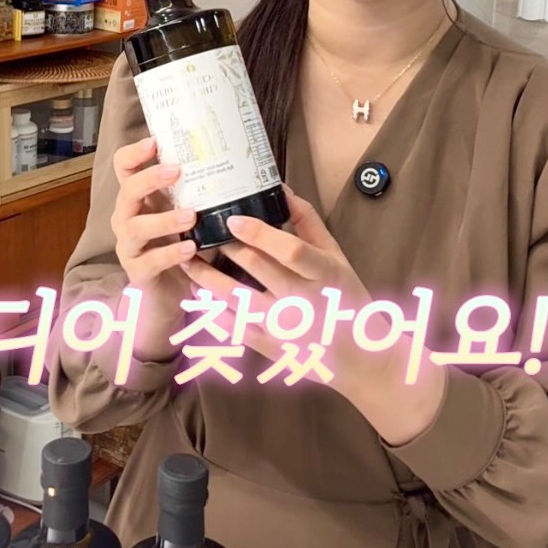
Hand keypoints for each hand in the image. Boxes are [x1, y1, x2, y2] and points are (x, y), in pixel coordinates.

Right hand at [110, 136, 196, 359]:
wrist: (171, 294)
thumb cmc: (183, 244)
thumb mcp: (190, 214)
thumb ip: (201, 194)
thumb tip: (243, 165)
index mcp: (139, 198)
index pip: (124, 167)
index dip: (134, 152)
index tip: (155, 141)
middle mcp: (127, 217)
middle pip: (126, 190)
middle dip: (149, 179)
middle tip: (175, 171)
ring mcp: (128, 245)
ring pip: (135, 226)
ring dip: (164, 219)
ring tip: (191, 215)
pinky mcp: (137, 271)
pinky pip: (149, 261)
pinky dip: (170, 253)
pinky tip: (190, 248)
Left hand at [180, 184, 446, 439]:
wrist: (361, 357)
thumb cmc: (347, 298)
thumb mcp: (336, 257)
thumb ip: (309, 223)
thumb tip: (281, 189)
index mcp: (325, 275)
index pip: (291, 252)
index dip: (261, 234)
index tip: (233, 219)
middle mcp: (304, 302)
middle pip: (259, 271)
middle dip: (225, 249)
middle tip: (199, 231)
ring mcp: (286, 329)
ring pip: (238, 302)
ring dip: (208, 280)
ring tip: (187, 261)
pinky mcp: (272, 348)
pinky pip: (236, 328)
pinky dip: (213, 311)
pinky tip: (197, 295)